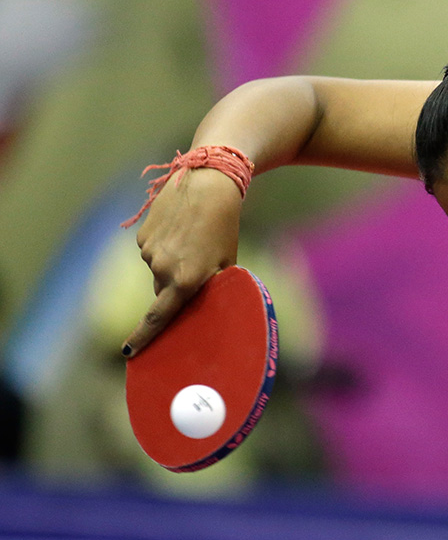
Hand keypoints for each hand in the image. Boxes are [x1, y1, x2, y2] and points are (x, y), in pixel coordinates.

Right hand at [122, 167, 242, 356]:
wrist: (208, 186)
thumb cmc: (224, 228)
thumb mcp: (226, 262)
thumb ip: (213, 289)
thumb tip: (203, 309)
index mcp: (185, 281)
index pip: (159, 318)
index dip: (143, 338)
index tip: (129, 353)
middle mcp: (162, 269)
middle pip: (162, 293)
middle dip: (174, 289)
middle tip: (193, 270)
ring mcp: (149, 252)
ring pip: (157, 270)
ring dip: (171, 264)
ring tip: (192, 241)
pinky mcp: (142, 236)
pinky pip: (151, 251)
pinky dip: (164, 246)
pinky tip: (180, 231)